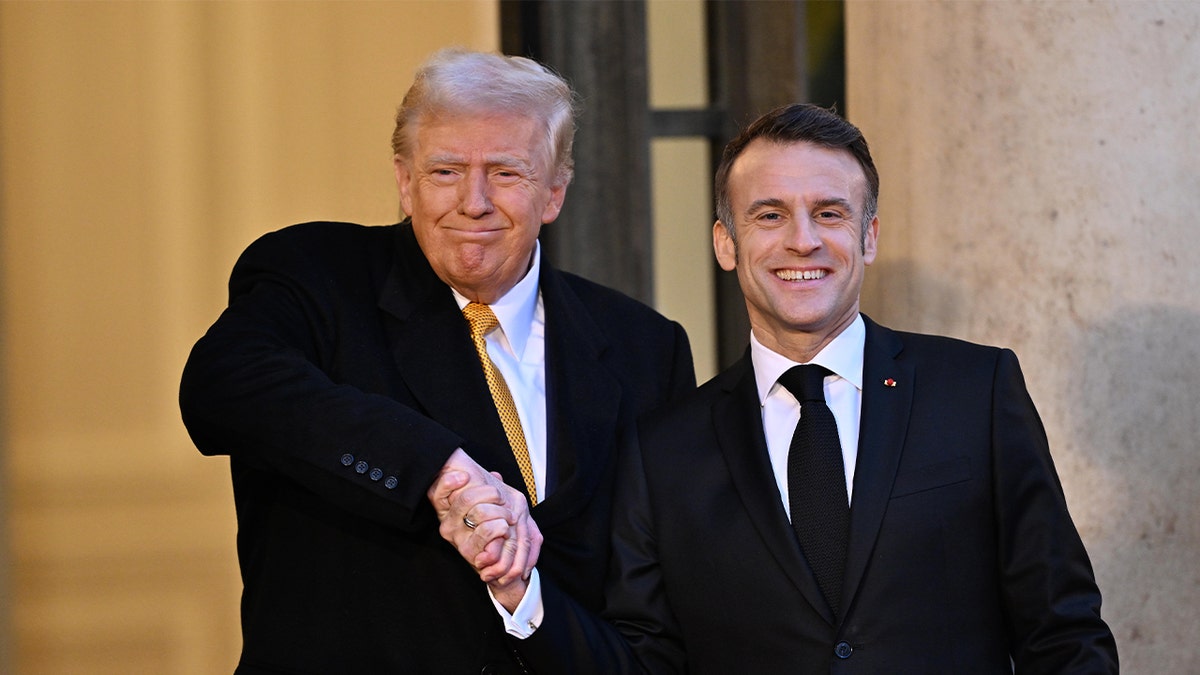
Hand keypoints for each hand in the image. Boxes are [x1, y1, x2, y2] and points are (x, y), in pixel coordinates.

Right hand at [427, 449, 541, 584]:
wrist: (501, 561)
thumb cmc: (494, 528)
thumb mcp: (490, 503)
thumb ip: (488, 487)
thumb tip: (495, 475)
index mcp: (447, 509)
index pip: (436, 492)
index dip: (448, 482)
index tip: (465, 476)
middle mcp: (448, 523)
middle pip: (465, 498)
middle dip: (491, 493)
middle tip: (502, 499)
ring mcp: (457, 538)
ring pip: (480, 512)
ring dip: (501, 512)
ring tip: (507, 518)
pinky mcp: (469, 552)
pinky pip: (487, 531)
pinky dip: (501, 527)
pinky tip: (504, 530)